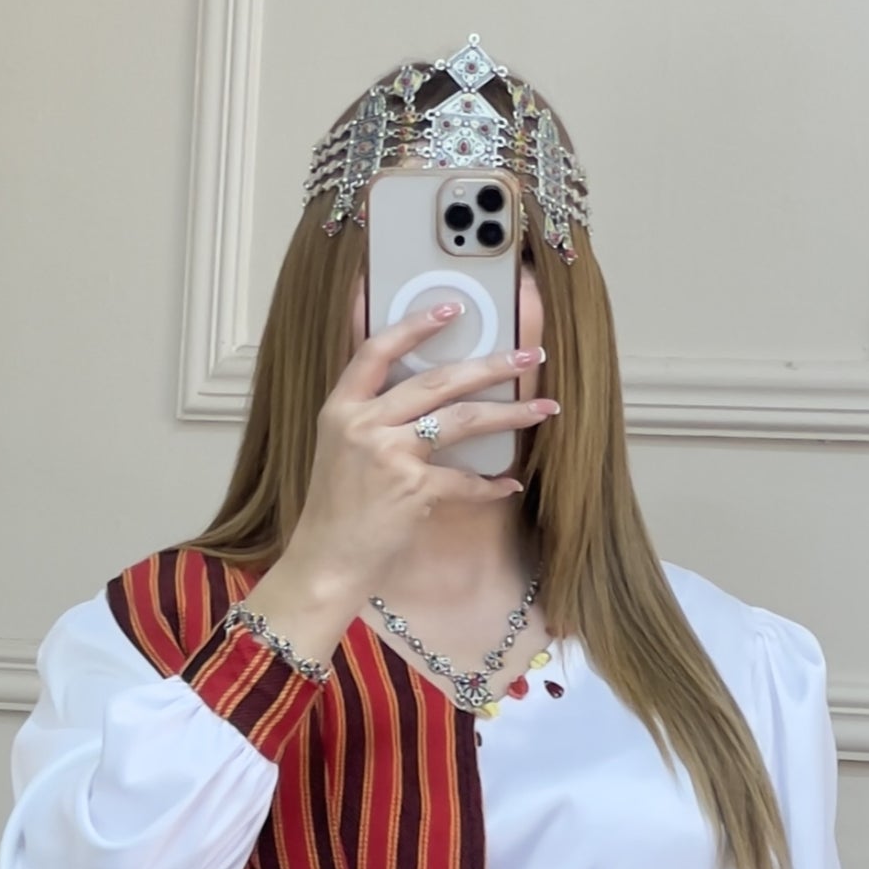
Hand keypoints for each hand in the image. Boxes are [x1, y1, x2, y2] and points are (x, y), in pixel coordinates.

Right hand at [243, 308, 558, 660]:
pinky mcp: (411, 489)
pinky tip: (510, 484)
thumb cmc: (337, 511)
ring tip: (543, 407)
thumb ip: (373, 418)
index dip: (416, 325)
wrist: (325, 562)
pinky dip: (489, 485)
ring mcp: (388, 455)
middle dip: (490, 365)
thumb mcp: (340, 450)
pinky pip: (463, 480)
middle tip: (530, 354)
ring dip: (508, 413)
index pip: (378, 350)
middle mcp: (364, 424)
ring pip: (460, 419)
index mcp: (343, 408)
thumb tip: (428, 398)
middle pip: (437, 380)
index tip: (454, 307)